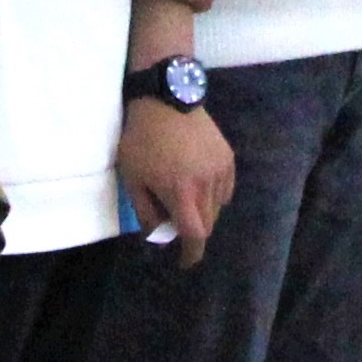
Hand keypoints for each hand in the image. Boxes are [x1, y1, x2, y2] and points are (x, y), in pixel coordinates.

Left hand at [119, 99, 235, 267]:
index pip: (195, 235)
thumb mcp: (133, 178)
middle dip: (193, 232)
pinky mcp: (228, 158)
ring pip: (217, 207)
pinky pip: (225, 189)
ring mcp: (221, 171)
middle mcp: (206, 185)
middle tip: (176, 223)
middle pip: (207, 224)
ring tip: (184, 198)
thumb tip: (160, 234)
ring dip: (202, 212)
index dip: (191, 253)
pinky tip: (199, 185)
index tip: (186, 261)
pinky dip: (214, 196)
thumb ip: (147, 212)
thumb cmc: (142, 139)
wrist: (166, 99)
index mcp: (181, 192)